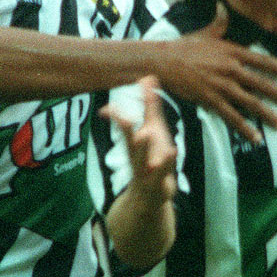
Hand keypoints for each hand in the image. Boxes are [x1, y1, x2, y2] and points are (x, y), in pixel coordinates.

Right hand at [101, 76, 176, 206]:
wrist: (148, 199)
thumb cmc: (151, 158)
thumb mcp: (152, 130)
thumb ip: (150, 105)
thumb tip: (148, 77)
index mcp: (136, 143)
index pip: (124, 128)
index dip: (116, 118)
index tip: (104, 110)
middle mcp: (137, 157)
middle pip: (129, 142)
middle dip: (125, 129)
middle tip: (123, 116)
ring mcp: (146, 172)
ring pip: (142, 160)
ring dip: (143, 148)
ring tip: (145, 133)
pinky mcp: (157, 185)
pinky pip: (161, 174)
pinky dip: (166, 164)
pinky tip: (172, 151)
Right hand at [155, 3, 276, 143]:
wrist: (162, 62)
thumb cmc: (183, 47)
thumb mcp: (204, 33)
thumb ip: (219, 22)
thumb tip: (222, 6)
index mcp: (231, 51)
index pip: (260, 60)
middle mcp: (229, 68)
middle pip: (260, 83)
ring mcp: (221, 86)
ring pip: (250, 102)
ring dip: (267, 114)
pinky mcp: (210, 100)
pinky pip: (231, 116)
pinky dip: (244, 128)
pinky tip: (256, 137)